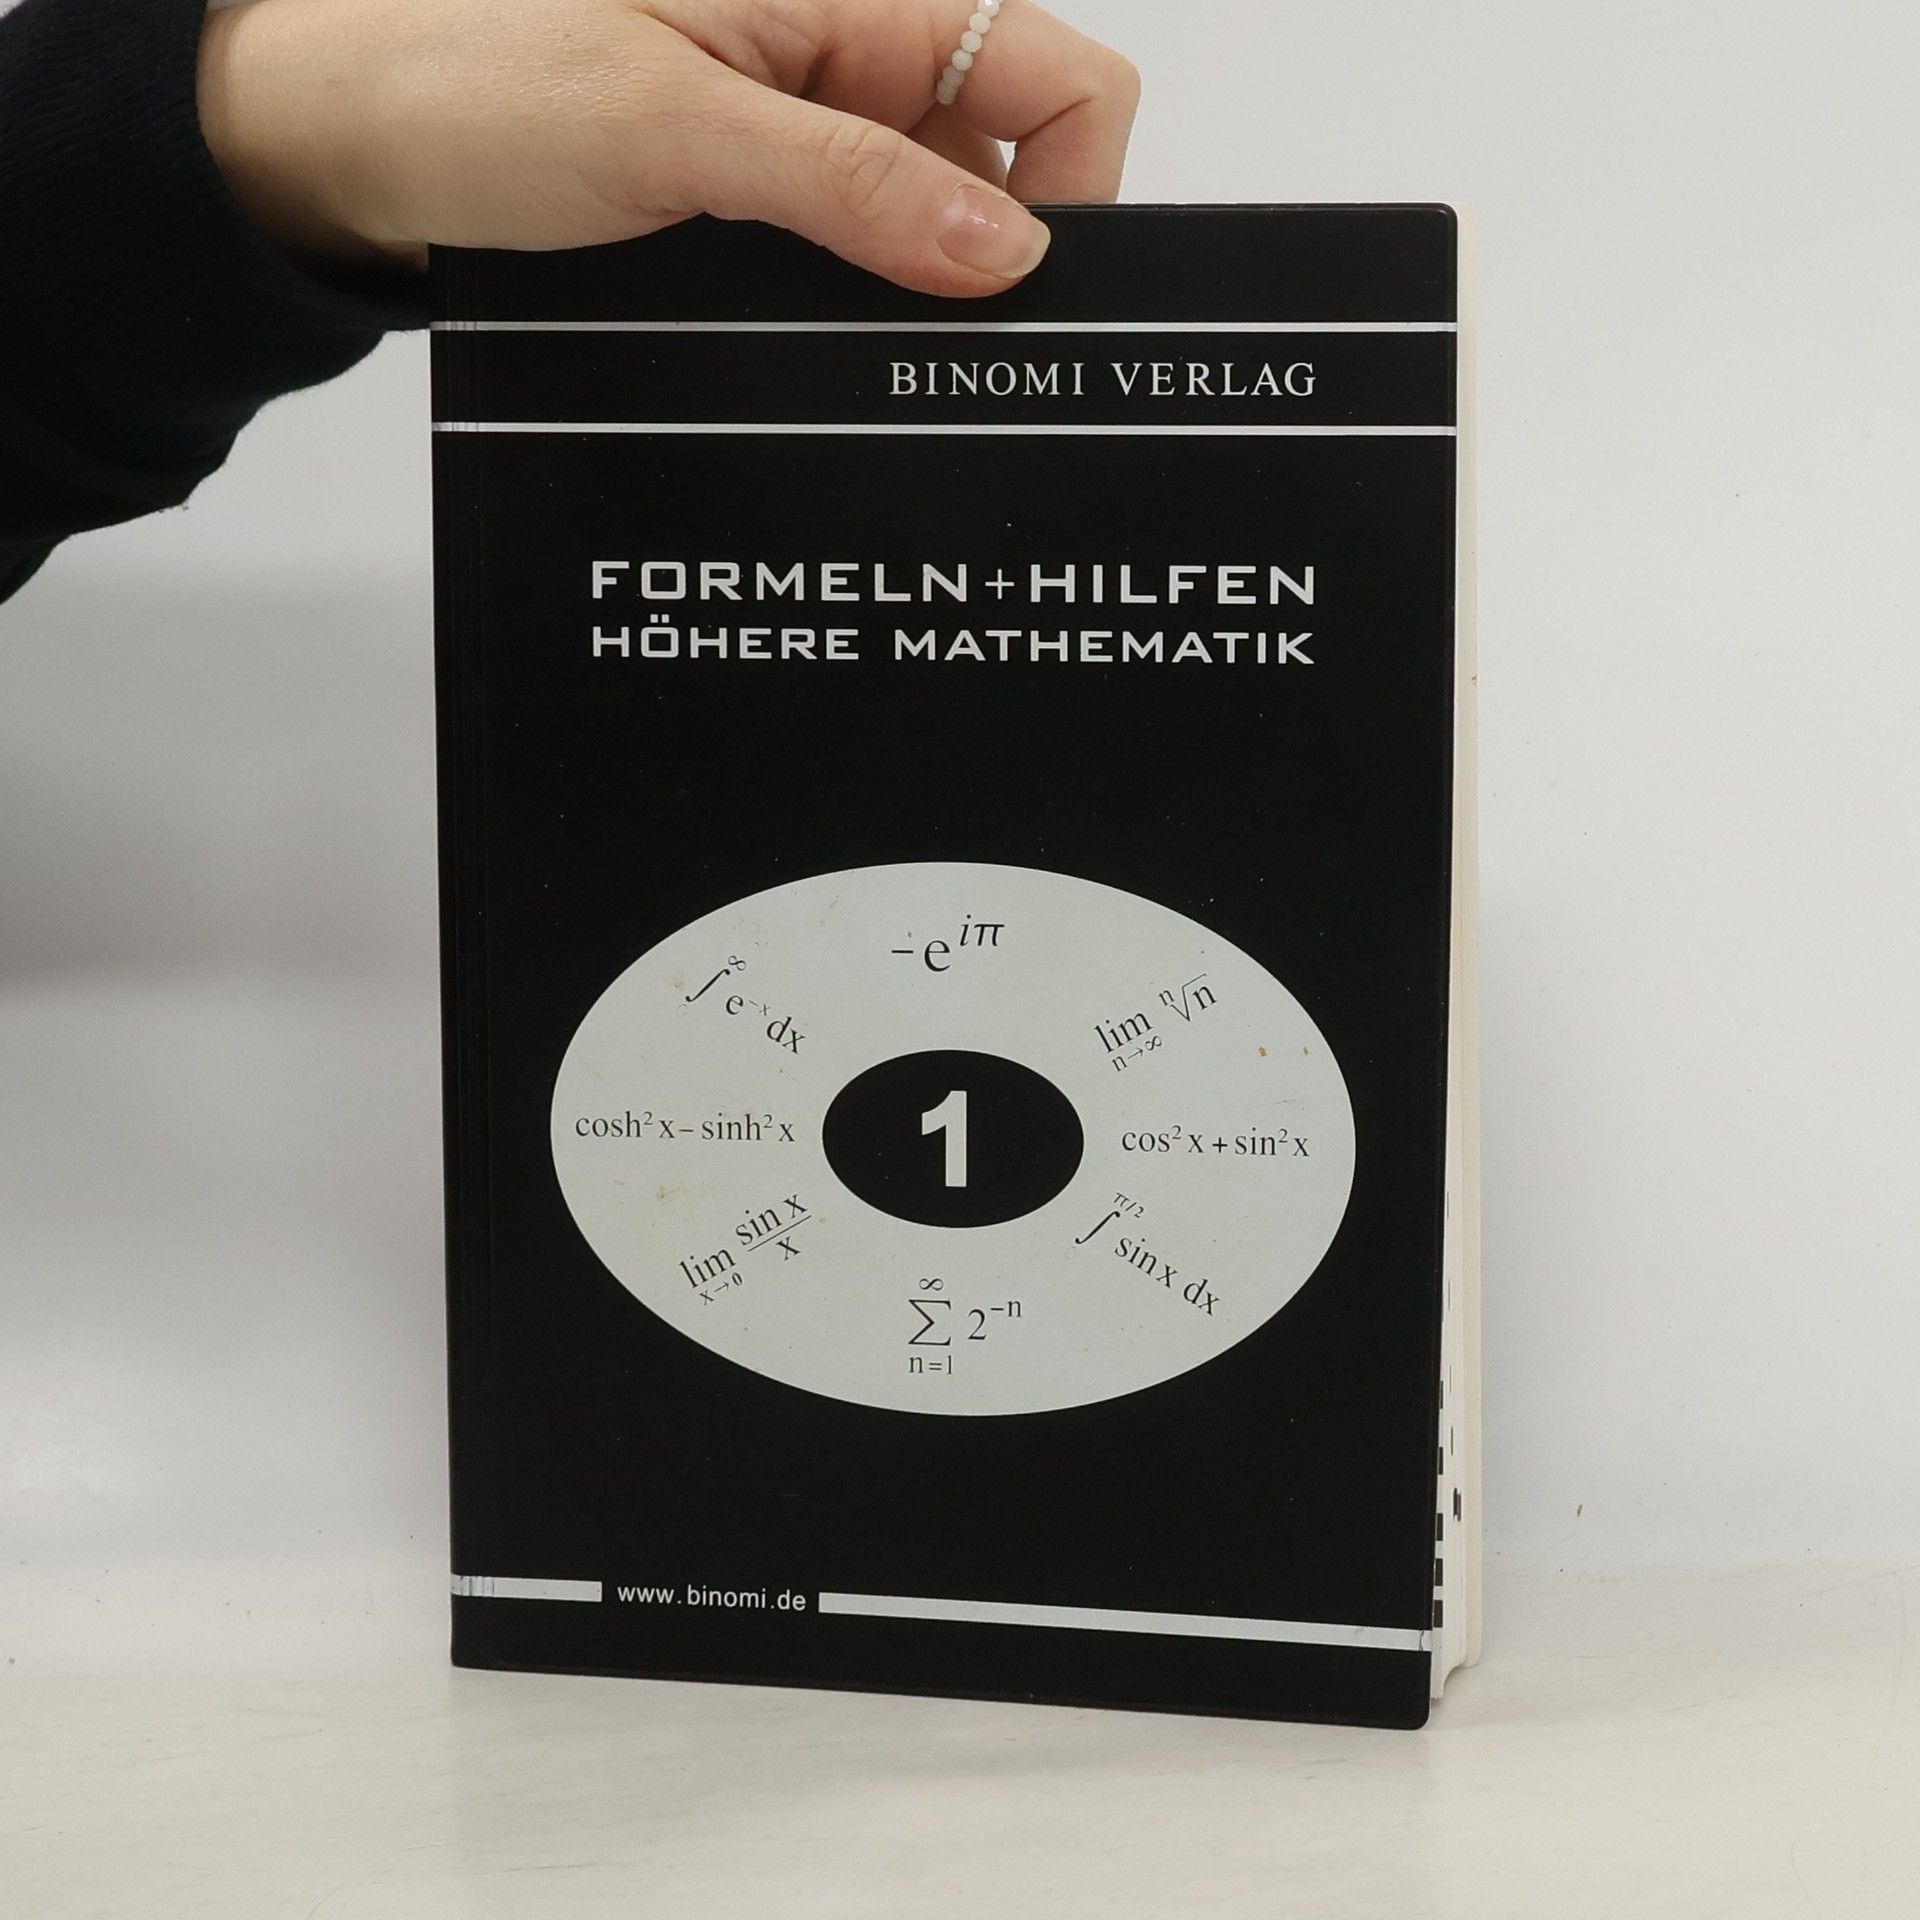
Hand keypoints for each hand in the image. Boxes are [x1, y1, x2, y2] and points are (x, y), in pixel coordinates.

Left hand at [197, 0, 1139, 294]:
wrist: (359, 139)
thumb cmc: (476, 82)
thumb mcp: (679, 130)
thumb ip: (854, 186)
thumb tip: (1005, 249)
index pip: (1063, 78)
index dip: (1075, 187)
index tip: (1020, 293)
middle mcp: (857, 58)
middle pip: (1014, 164)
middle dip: (987, 262)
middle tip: (911, 334)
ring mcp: (815, 135)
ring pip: (937, 230)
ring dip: (908, 297)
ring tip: (819, 331)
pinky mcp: (772, 198)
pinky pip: (859, 263)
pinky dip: (851, 310)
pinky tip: (796, 332)